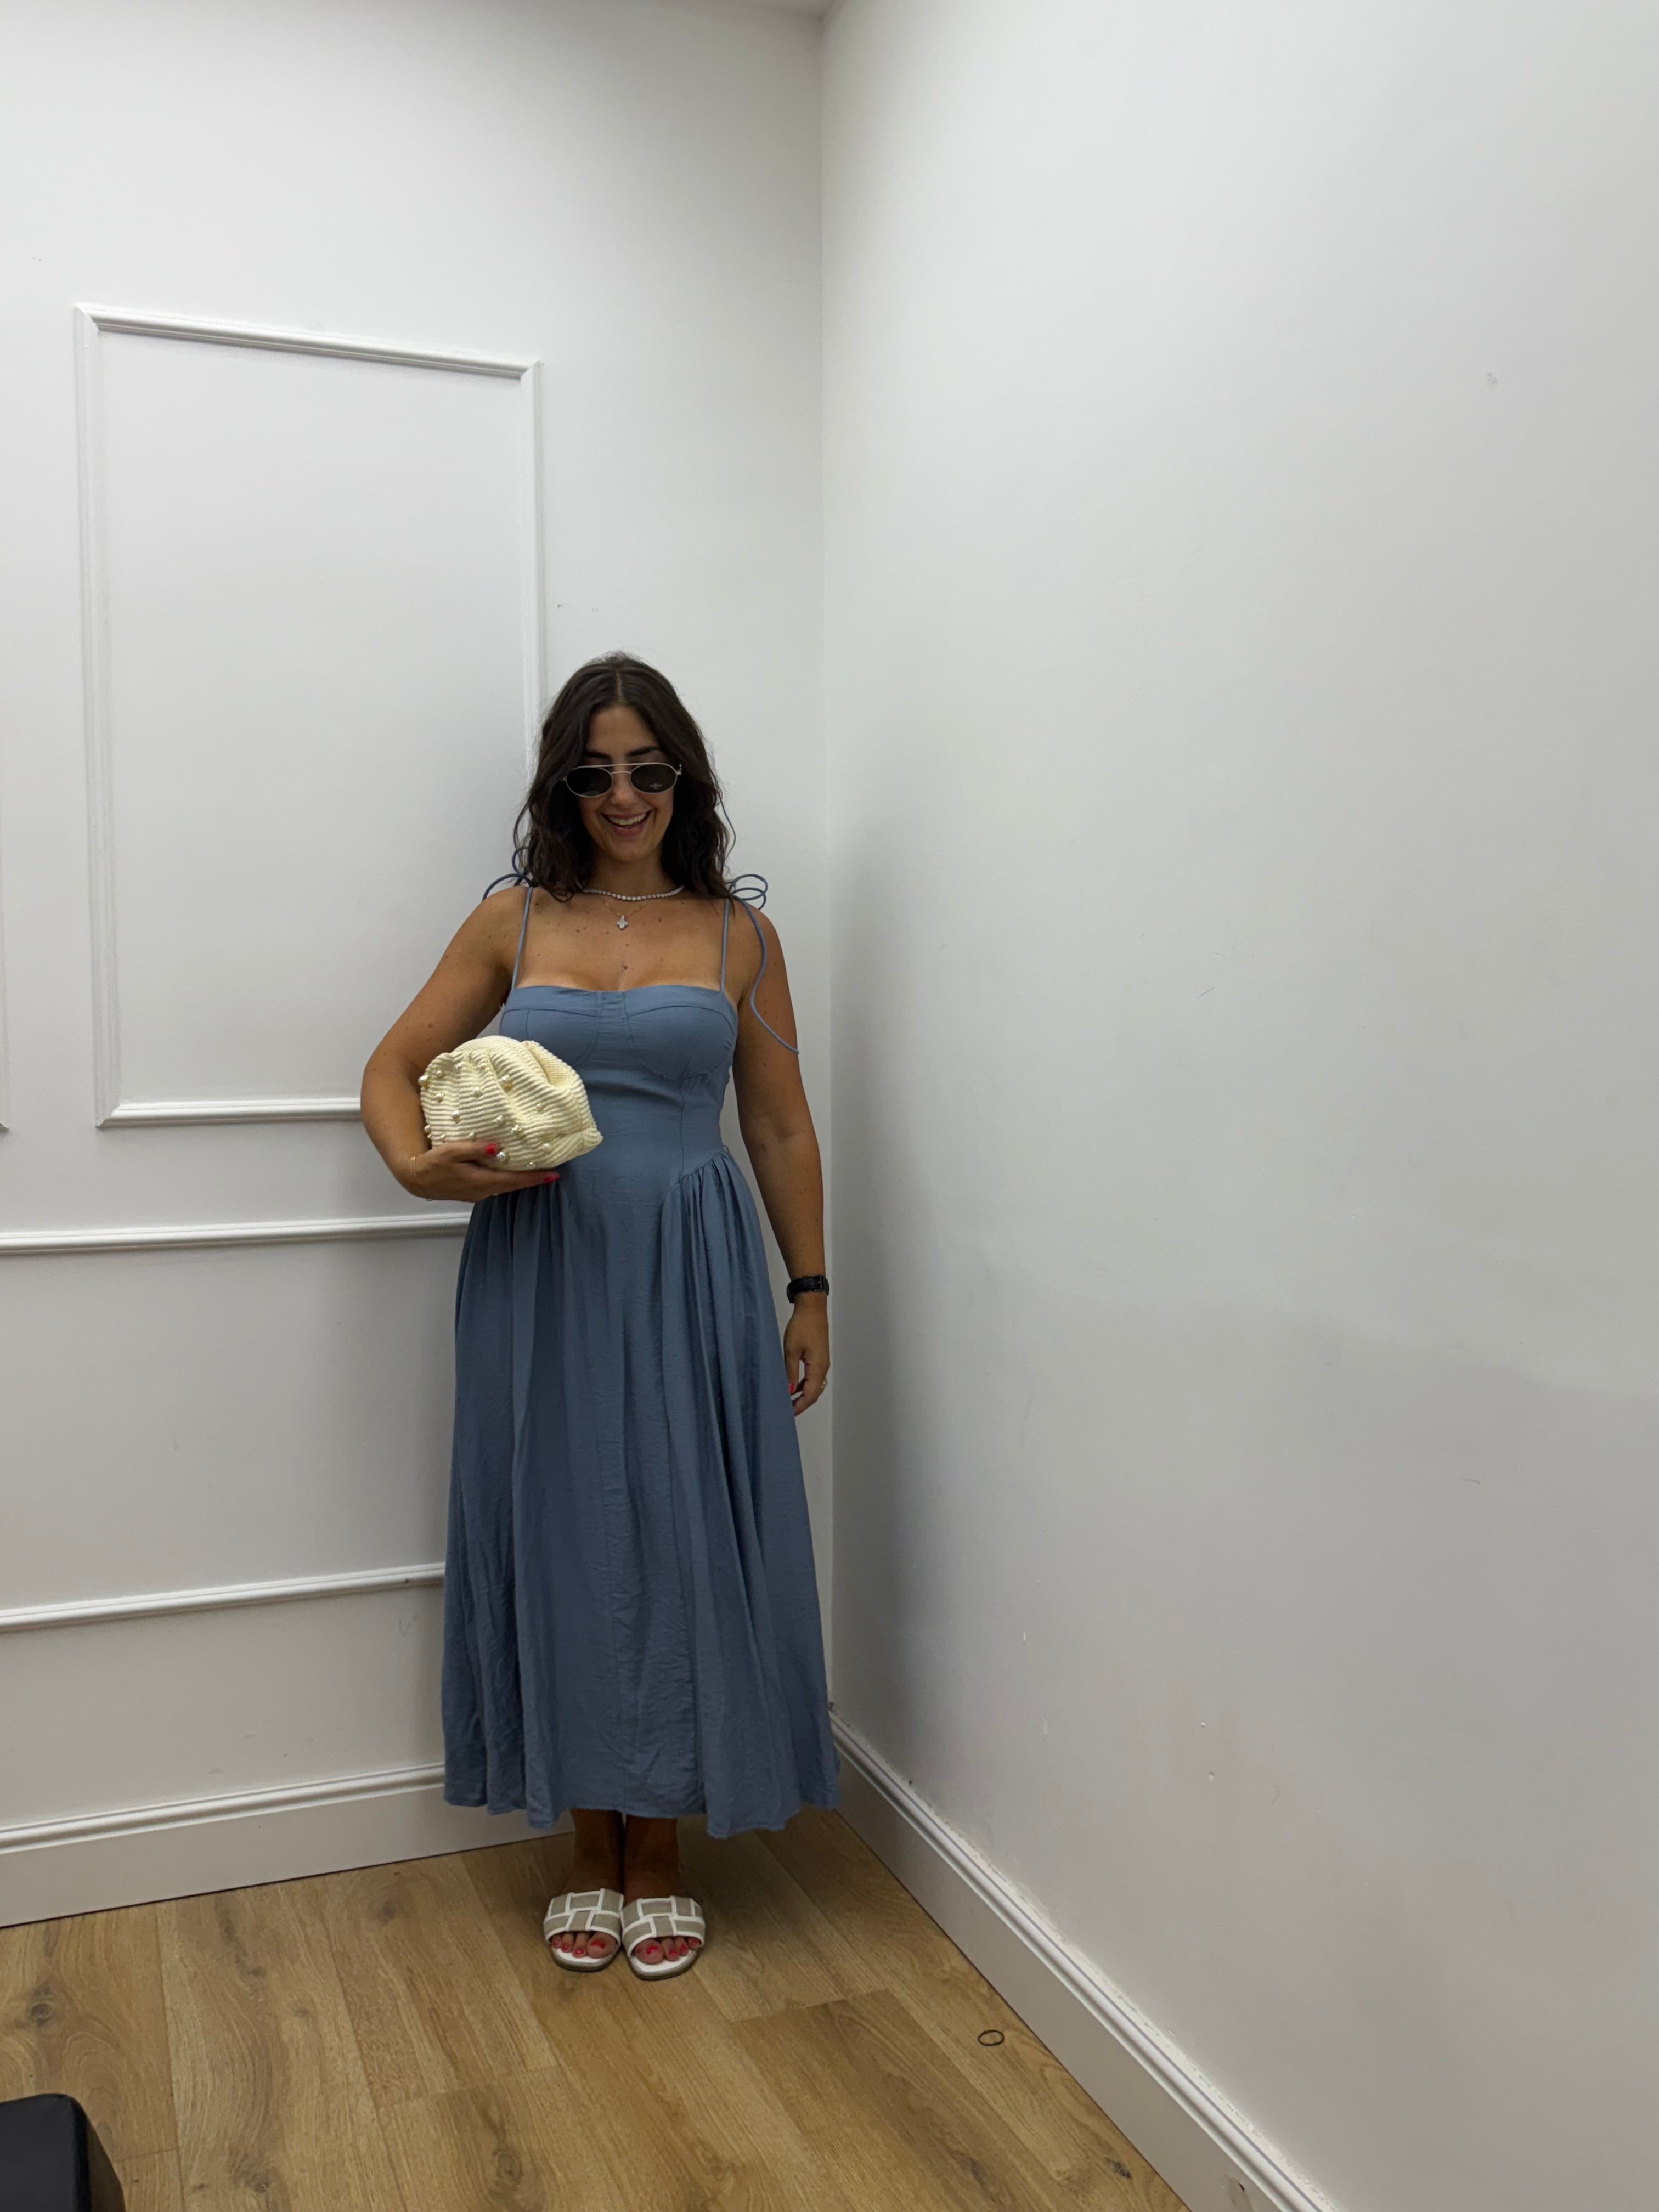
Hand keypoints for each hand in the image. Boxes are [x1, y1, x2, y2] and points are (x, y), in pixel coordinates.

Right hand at [400, 1139, 559, 1202]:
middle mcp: (483, 1191)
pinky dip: (507, 1181)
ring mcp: (477, 1193)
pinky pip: (496, 1186)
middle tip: (552, 1174)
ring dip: (520, 1181)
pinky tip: (511, 1173)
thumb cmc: (432, 1163)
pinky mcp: (472, 1192)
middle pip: (513, 1185)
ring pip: (505, 1187)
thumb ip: (475, 1149)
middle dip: (532, 1180)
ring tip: (536, 1172)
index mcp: (481, 1181)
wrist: (416, 1179)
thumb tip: (497, 1148)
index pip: (514, 1180)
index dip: (534, 1178)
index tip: (553, 1175)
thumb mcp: (451, 1151)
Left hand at [783, 1297, 828, 1415]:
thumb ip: (790, 1372)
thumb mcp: (791, 1350)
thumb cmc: (802, 1326)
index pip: (810, 1395)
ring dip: (803, 1394)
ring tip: (789, 1399)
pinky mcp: (819, 1356)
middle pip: (814, 1392)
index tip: (788, 1413)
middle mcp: (823, 1367)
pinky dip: (805, 1384)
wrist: (812, 1308)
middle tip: (787, 1409)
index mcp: (818, 1367)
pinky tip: (794, 1384)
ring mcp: (822, 1362)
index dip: (800, 1406)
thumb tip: (789, 1391)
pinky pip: (813, 1376)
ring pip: (814, 1385)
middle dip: (802, 1403)